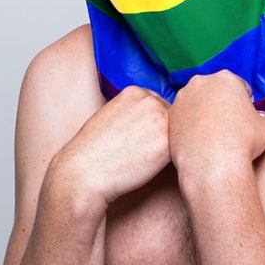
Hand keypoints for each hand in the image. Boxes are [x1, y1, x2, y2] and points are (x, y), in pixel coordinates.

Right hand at [49, 86, 171, 207]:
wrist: (85, 172)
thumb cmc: (93, 151)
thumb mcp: (111, 115)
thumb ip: (133, 111)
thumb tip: (150, 120)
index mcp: (134, 91)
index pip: (157, 103)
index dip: (152, 123)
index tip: (143, 136)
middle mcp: (150, 101)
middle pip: (171, 115)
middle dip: (164, 132)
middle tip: (145, 150)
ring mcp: (161, 120)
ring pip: (178, 132)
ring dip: (170, 144)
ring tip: (147, 159)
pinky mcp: (168, 143)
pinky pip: (179, 149)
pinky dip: (171, 158)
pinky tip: (152, 166)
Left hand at [168, 70, 264, 183]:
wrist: (214, 164)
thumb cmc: (242, 143)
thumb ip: (261, 119)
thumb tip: (259, 123)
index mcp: (226, 79)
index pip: (239, 86)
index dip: (244, 102)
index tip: (244, 114)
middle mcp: (201, 83)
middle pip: (214, 91)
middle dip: (221, 104)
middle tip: (228, 124)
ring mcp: (183, 98)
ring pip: (196, 103)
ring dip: (203, 113)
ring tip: (212, 134)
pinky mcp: (170, 115)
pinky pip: (183, 117)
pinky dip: (190, 125)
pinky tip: (199, 140)